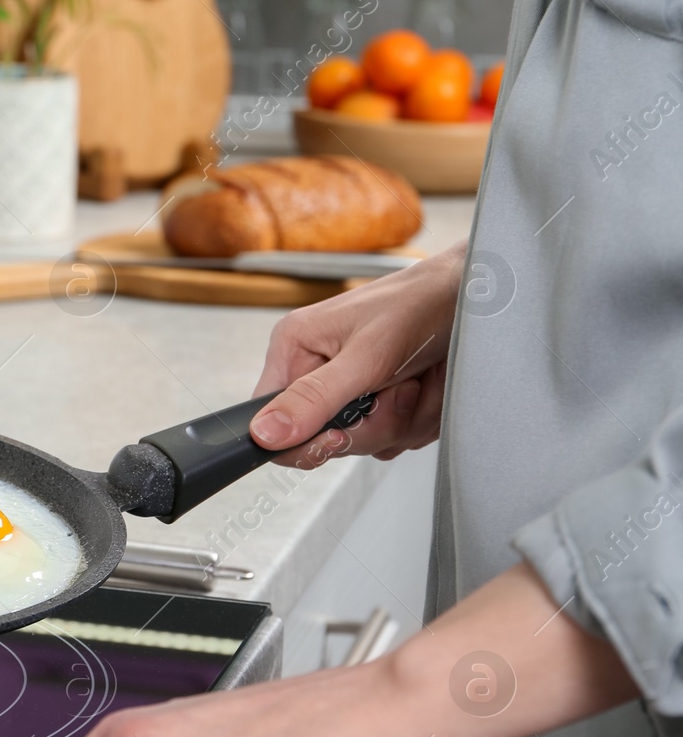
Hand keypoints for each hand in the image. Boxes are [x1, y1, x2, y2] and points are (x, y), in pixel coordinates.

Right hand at [250, 240, 466, 460]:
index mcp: (295, 350)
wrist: (475, 295)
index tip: (340, 436)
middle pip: (324, 440)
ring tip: (418, 377)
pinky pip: (394, 436)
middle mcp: (317, 370)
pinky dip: (420, 416)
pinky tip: (427, 383)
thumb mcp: (365, 355)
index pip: (270, 422)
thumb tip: (262, 434)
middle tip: (398, 388)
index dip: (303, 441)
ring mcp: (351, 388)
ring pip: (366, 441)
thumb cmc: (421, 304)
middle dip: (374, 423)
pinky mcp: (382, 399)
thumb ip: (313, 399)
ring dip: (405, 418)